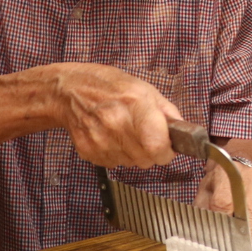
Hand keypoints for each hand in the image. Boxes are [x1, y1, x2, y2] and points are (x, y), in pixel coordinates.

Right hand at [48, 64, 181, 167]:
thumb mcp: (144, 89)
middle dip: (151, 152)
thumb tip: (183, 131)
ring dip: (133, 153)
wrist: (69, 91)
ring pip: (131, 164)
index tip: (167, 147)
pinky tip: (110, 136)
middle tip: (144, 136)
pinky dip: (117, 154)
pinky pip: (114, 164)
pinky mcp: (89, 151)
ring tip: (124, 132)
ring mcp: (101, 140)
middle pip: (147, 160)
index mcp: (135, 105)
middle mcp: (117, 124)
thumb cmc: (108, 86)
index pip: (158, 147)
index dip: (167, 151)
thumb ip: (167, 112)